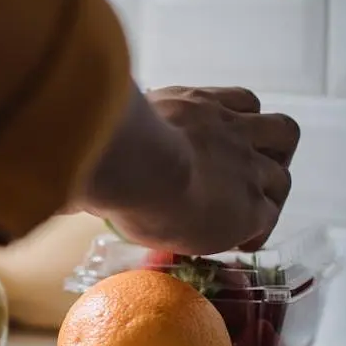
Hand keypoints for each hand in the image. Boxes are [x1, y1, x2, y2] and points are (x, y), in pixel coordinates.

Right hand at [80, 84, 299, 254]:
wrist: (135, 164)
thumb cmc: (107, 147)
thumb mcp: (110, 130)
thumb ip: (103, 141)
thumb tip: (62, 172)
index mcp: (197, 106)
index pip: (239, 103)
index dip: (240, 123)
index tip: (222, 145)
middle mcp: (230, 130)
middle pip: (280, 130)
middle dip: (273, 154)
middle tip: (249, 175)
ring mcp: (246, 167)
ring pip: (283, 177)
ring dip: (268, 195)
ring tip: (244, 214)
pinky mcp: (251, 206)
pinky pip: (269, 219)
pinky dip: (258, 230)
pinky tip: (239, 242)